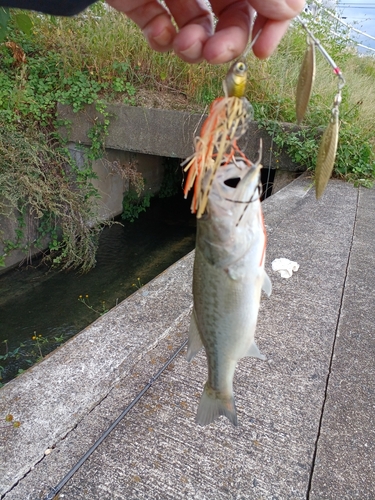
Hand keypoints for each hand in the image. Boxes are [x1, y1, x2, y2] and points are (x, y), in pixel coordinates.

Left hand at [106, 0, 304, 63]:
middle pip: (234, 16)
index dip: (274, 23)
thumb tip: (290, 7)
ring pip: (198, 28)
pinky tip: (159, 32)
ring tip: (183, 46)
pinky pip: (159, 26)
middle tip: (214, 55)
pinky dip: (161, 38)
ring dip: (195, 47)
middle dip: (226, 43)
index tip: (264, 50)